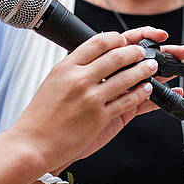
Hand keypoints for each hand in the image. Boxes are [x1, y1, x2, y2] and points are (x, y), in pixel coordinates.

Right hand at [13, 28, 169, 168]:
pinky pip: (127, 101)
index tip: (124, 40)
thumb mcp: (53, 82)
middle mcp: (79, 79)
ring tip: (151, 67)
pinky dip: (140, 93)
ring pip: (126, 77)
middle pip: (116, 56)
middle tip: (143, 51)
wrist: (32, 144)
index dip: (116, 39)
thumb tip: (92, 58)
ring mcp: (90, 98)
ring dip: (143, 70)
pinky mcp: (99, 117)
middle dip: (135, 51)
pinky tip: (145, 90)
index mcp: (66, 67)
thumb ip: (73, 69)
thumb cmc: (40, 117)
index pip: (97, 42)